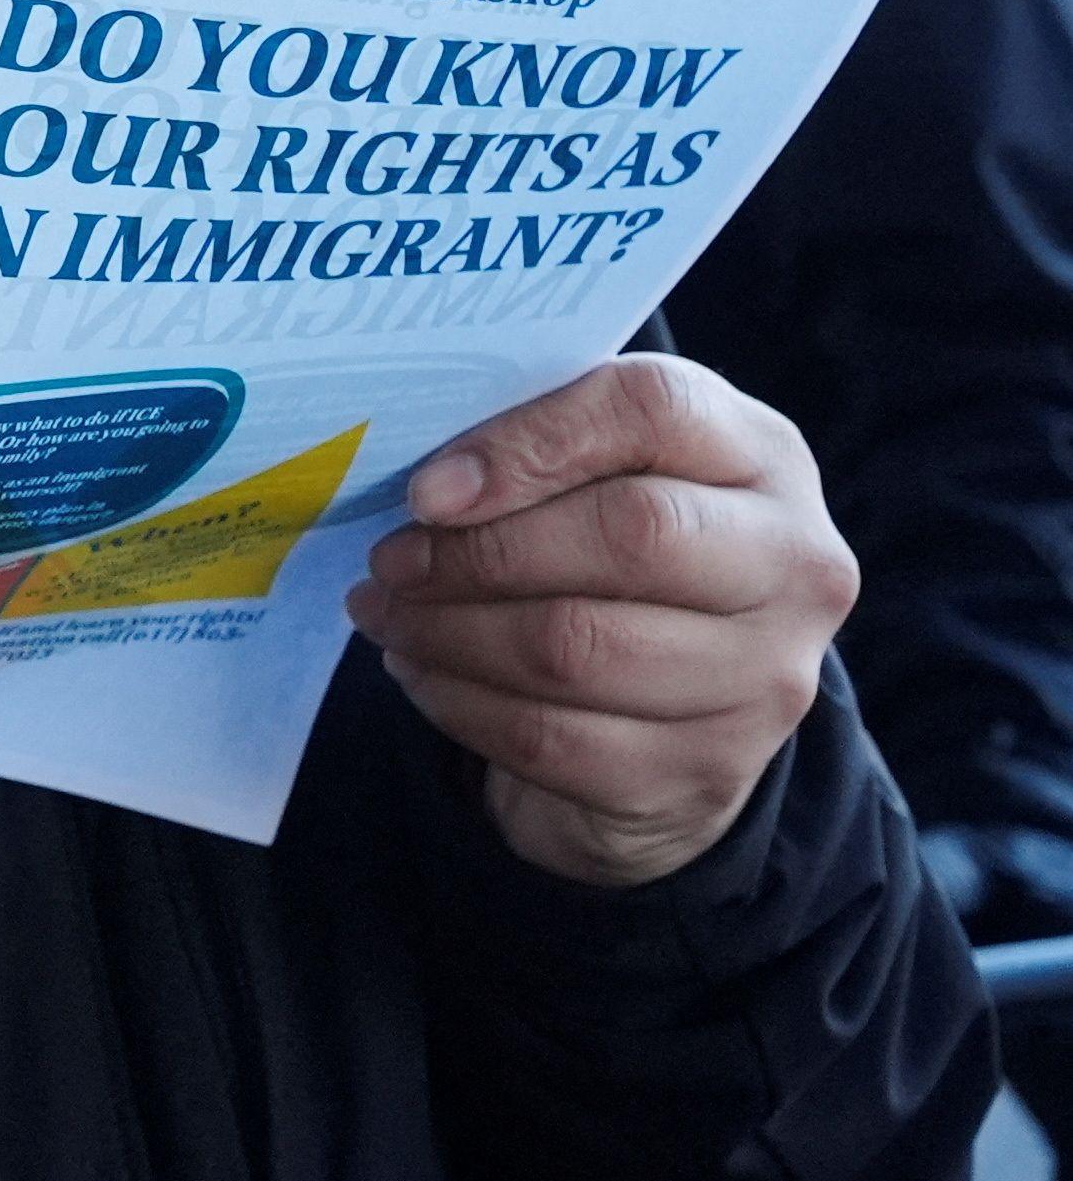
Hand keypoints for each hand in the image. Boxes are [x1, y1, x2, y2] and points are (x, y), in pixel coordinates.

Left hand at [346, 356, 856, 887]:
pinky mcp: (707, 770)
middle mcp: (794, 563)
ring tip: (386, 611)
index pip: (653, 411)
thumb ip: (535, 441)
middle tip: (389, 560)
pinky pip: (552, 738)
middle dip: (478, 551)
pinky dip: (458, 702)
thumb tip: (432, 488)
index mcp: (762, 454)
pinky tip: (421, 671)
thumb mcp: (601, 467)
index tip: (427, 488)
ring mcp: (764, 677)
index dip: (530, 443)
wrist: (685, 695)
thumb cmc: (616, 543)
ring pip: (576, 648)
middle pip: (627, 535)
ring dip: (447, 631)